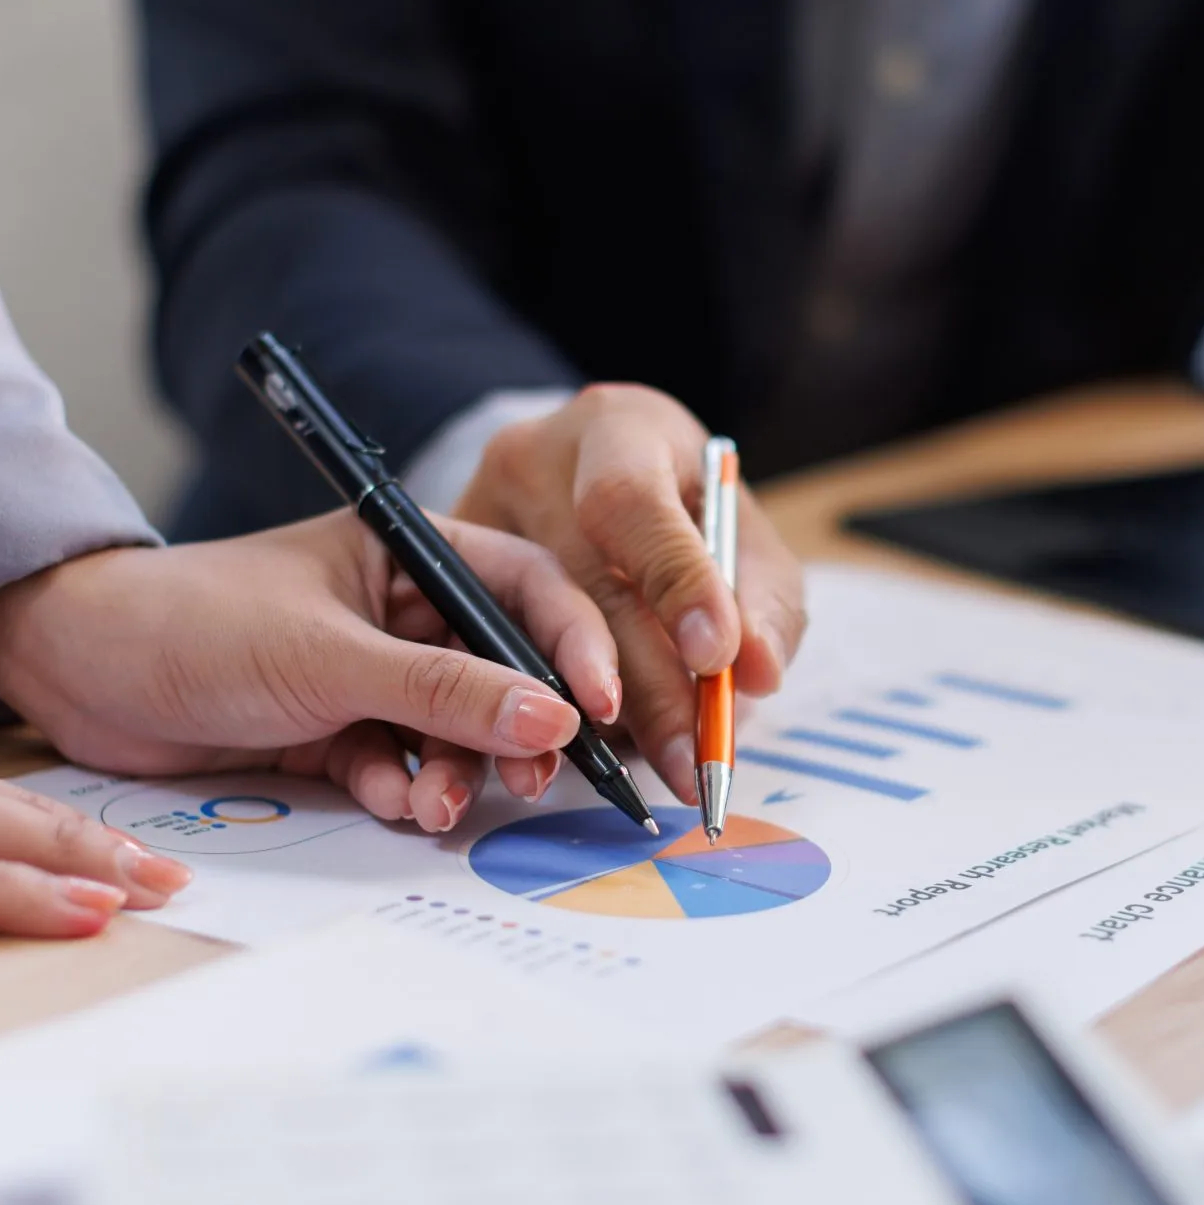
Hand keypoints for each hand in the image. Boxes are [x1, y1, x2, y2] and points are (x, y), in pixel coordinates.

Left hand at [0, 509, 618, 833]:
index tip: (600, 710)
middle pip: (505, 672)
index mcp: (411, 553)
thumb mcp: (329, 657)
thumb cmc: (193, 623)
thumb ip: (445, 693)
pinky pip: (403, 768)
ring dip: (458, 773)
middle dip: (520, 730)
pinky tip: (387, 802)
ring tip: (435, 805)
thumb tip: (555, 720)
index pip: (528, 590)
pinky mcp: (338, 733)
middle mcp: (404, 611)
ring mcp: (372, 675)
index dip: (576, 647)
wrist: (75, 672)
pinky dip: (403, 791)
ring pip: (456, 733)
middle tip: (530, 781)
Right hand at [455, 384, 808, 801]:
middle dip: (650, 690)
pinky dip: (545, 716)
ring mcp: (474, 515)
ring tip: (655, 774)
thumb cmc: (683, 510)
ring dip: (597, 721)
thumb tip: (754, 670)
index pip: (631, 502)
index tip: (715, 657)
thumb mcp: (741, 537)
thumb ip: (762, 601)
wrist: (595, 480)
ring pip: (531, 635)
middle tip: (693, 761)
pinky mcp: (441, 571)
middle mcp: (530, 462)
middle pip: (583, 588)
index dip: (674, 582)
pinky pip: (490, 657)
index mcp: (614, 431)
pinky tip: (588, 759)